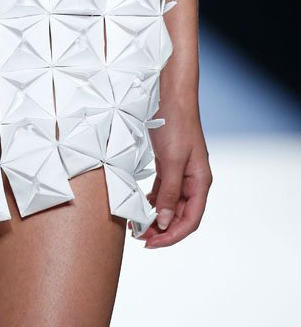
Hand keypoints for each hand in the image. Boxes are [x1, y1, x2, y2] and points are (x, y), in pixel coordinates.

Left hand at [135, 104, 212, 247]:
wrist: (171, 92)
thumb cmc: (176, 122)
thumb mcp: (172, 160)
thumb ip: (169, 192)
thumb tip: (164, 222)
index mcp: (200, 181)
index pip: (190, 220)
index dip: (172, 236)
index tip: (152, 244)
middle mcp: (193, 179)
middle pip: (179, 215)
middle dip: (161, 230)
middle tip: (139, 238)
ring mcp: (181, 171)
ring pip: (170, 204)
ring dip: (156, 217)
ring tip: (137, 227)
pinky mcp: (169, 163)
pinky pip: (163, 190)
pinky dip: (153, 201)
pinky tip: (142, 207)